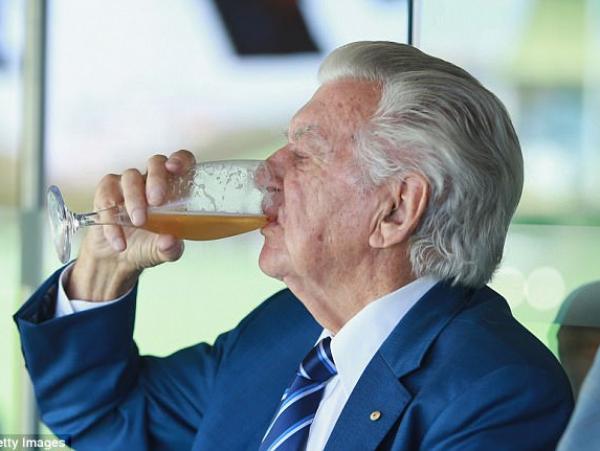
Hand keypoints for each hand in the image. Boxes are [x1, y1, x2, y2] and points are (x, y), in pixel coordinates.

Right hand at [67, 150, 195, 300]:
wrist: (119, 258)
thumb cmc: (149, 245)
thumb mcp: (165, 252)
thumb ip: (170, 248)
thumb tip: (170, 241)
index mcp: (175, 188)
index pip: (182, 161)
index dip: (180, 159)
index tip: (175, 169)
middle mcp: (152, 180)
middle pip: (155, 163)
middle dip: (156, 179)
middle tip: (156, 201)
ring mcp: (128, 184)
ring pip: (130, 177)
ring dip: (134, 200)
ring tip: (138, 223)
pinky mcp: (107, 193)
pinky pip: (107, 196)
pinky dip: (113, 220)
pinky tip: (120, 240)